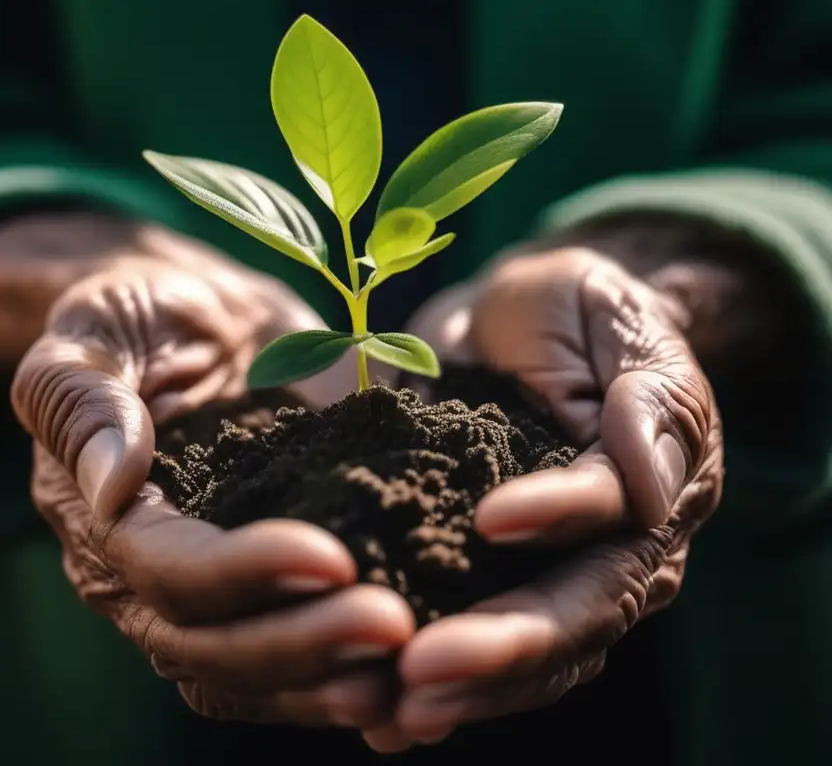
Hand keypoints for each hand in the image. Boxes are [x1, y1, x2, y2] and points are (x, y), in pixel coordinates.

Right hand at [5, 218, 413, 726]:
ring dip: (329, 681)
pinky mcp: (268, 588)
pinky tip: (413, 678)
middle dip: (302, 643)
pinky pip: (297, 658)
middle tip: (392, 626)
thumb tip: (110, 486)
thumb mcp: (95, 327)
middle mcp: (146, 581)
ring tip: (409, 668)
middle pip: (213, 646)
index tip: (331, 560)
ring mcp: (212, 595)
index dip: (242, 574)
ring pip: (254, 673)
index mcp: (101, 520)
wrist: (200, 321)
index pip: (166, 571)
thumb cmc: (139, 312)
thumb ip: (85, 397)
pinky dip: (346, 677)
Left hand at [363, 244, 726, 750]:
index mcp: (655, 487)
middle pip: (572, 615)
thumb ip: (647, 393)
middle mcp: (615, 552)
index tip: (489, 520)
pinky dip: (433, 688)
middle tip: (422, 671)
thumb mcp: (610, 315)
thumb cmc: (573, 311)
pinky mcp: (492, 585)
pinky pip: (473, 646)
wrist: (516, 324)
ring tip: (387, 713)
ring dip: (464, 690)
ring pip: (529, 657)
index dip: (557, 519)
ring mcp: (553, 578)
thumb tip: (655, 486)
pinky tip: (374, 718)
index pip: (612, 515)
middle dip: (501, 647)